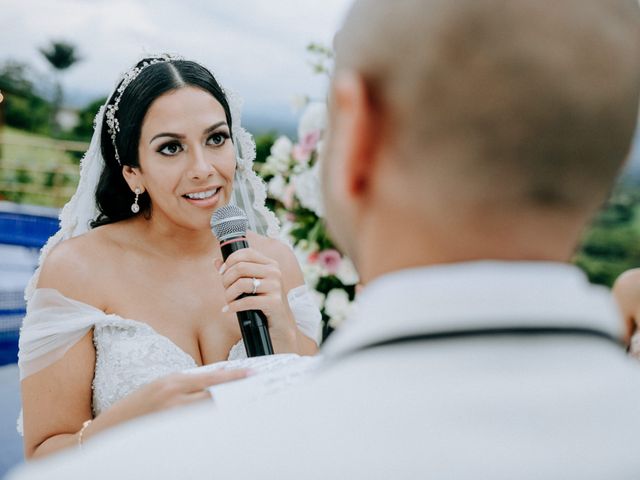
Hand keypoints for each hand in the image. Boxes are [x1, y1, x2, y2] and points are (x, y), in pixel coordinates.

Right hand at [107, 369, 247, 425]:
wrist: (110, 429)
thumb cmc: (138, 406)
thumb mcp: (162, 386)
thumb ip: (187, 384)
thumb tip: (217, 382)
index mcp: (173, 382)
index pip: (212, 377)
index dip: (234, 376)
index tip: (251, 374)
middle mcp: (174, 398)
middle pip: (216, 395)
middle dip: (235, 393)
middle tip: (254, 393)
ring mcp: (173, 417)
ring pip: (210, 412)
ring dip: (226, 409)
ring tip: (242, 408)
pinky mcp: (171, 433)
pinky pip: (198, 428)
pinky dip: (211, 424)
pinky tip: (221, 424)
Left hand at [215, 249, 297, 351]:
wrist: (281, 324)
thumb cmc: (263, 302)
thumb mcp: (251, 284)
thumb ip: (235, 272)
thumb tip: (216, 261)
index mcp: (270, 264)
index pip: (246, 253)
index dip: (230, 261)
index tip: (222, 273)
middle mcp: (274, 272)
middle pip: (240, 267)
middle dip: (226, 279)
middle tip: (225, 290)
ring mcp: (275, 286)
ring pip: (241, 283)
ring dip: (229, 294)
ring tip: (228, 301)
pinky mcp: (274, 302)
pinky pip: (247, 301)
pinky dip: (233, 306)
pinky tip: (228, 309)